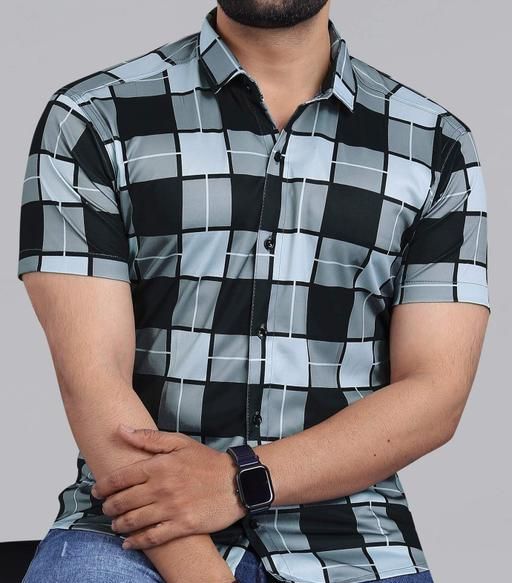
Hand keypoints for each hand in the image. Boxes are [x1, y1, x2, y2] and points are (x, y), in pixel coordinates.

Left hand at [91, 424, 246, 549]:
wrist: (236, 482)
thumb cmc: (207, 462)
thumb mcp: (180, 443)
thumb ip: (149, 438)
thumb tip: (121, 429)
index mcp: (159, 466)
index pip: (121, 478)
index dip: (104, 486)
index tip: (97, 490)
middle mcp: (161, 488)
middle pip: (123, 501)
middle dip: (109, 507)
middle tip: (106, 508)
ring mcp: (171, 508)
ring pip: (133, 521)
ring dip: (119, 524)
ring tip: (115, 524)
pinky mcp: (181, 525)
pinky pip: (152, 537)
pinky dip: (136, 542)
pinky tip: (129, 542)